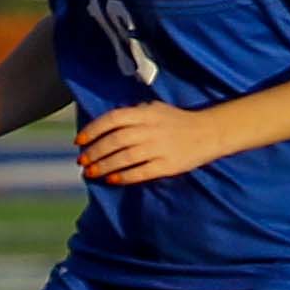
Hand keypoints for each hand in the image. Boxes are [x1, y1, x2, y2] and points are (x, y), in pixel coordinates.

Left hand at [75, 101, 224, 185]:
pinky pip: (140, 172)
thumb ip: (131, 115)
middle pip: (115, 141)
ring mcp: (160, 148)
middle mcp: (151, 129)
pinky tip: (111, 179)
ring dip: (104, 166)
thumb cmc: (175, 120)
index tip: (79, 142)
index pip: (112, 119)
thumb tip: (101, 128)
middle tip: (82, 161)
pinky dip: (123, 177)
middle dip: (95, 152)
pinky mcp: (168, 165)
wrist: (209, 131)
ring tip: (91, 173)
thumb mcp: (153, 109)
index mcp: (145, 113)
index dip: (93, 130)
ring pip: (124, 158)